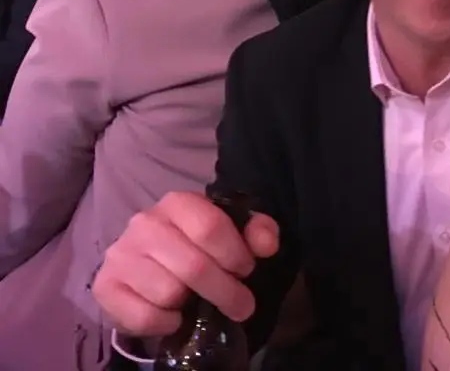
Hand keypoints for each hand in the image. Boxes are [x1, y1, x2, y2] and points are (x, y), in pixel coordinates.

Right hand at [92, 191, 279, 336]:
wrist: (149, 266)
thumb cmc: (197, 246)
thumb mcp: (233, 232)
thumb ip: (257, 231)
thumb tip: (267, 245)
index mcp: (178, 203)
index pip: (210, 227)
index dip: (235, 254)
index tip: (246, 270)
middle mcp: (144, 223)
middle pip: (193, 265)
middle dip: (225, 291)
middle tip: (241, 304)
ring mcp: (120, 255)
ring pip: (168, 292)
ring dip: (191, 304)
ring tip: (196, 300)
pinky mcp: (104, 287)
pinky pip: (143, 316)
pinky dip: (165, 323)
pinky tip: (174, 315)